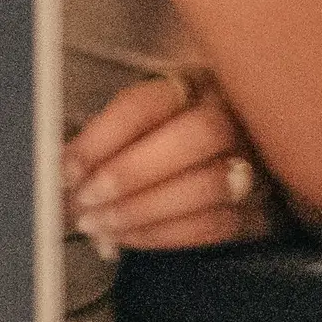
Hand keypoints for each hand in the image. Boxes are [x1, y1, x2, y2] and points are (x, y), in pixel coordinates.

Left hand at [63, 72, 274, 252]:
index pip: (150, 102)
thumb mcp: (138, 122)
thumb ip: (106, 137)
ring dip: (144, 210)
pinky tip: (126, 237)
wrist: (219, 165)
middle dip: (132, 172)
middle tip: (86, 198)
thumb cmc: (164, 141)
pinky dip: (162, 235)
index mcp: (195, 83)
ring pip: (209, 183)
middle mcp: (233, 114)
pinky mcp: (257, 205)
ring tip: (99, 224)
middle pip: (198, 135)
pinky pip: (214, 224)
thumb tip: (64, 170)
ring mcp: (253, 160)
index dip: (103, 137)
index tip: (67, 168)